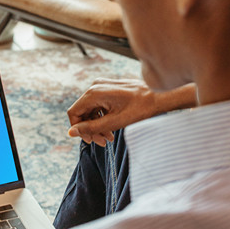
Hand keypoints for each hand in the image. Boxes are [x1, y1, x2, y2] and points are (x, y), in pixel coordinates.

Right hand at [67, 79, 197, 145]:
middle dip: (91, 129)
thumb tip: (70, 133)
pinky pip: (99, 105)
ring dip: (98, 126)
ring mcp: (102, 86)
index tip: (90, 140)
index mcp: (94, 93)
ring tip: (110, 138)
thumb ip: (90, 128)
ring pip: (91, 110)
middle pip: (83, 112)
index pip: (74, 113)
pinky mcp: (109, 89)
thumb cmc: (140, 109)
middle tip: (103, 142)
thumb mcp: (113, 123)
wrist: (159, 96)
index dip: (79, 129)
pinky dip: (103, 118)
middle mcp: (95, 86)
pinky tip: (113, 129)